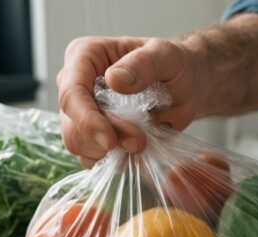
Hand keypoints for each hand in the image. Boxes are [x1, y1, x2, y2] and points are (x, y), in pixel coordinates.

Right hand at [57, 36, 204, 166]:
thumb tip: (114, 80)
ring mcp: (82, 111)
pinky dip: (112, 160)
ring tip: (141, 142)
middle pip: (71, 124)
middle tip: (140, 141)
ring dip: (110, 152)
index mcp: (84, 56)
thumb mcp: (165, 55)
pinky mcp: (93, 134)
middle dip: (104, 139)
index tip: (109, 140)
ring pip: (78, 144)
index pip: (71, 93)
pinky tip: (134, 150)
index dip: (86, 120)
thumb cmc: (174, 64)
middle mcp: (76, 84)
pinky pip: (91, 157)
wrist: (186, 85)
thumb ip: (142, 64)